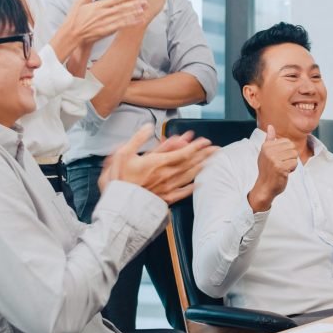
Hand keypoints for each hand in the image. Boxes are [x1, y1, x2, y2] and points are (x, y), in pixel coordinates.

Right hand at [63, 0, 149, 45]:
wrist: (71, 34)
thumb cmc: (75, 18)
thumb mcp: (80, 1)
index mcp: (98, 5)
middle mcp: (103, 13)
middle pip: (123, 6)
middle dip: (136, 1)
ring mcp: (106, 22)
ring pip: (123, 16)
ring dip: (135, 11)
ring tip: (146, 7)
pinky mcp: (106, 31)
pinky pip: (121, 26)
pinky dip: (130, 23)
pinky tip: (139, 20)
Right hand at [98, 124, 218, 204]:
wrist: (116, 205)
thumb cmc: (117, 179)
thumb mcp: (122, 153)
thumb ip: (138, 139)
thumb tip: (149, 126)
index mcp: (157, 162)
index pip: (183, 152)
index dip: (196, 146)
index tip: (205, 141)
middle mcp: (166, 175)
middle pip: (190, 162)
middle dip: (204, 154)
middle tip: (216, 149)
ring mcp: (167, 188)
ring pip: (189, 175)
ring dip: (202, 166)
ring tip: (212, 161)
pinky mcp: (164, 199)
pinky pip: (182, 192)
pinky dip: (192, 187)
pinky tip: (199, 184)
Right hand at [248, 125, 297, 211]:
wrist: (265, 187)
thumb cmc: (267, 169)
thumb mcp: (265, 153)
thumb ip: (269, 139)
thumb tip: (270, 126)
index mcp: (266, 145)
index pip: (287, 142)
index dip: (287, 151)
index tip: (278, 159)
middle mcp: (269, 151)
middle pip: (292, 148)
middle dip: (290, 157)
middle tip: (281, 164)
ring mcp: (274, 159)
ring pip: (295, 155)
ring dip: (291, 163)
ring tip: (283, 168)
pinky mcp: (280, 167)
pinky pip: (295, 163)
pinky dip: (292, 169)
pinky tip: (284, 173)